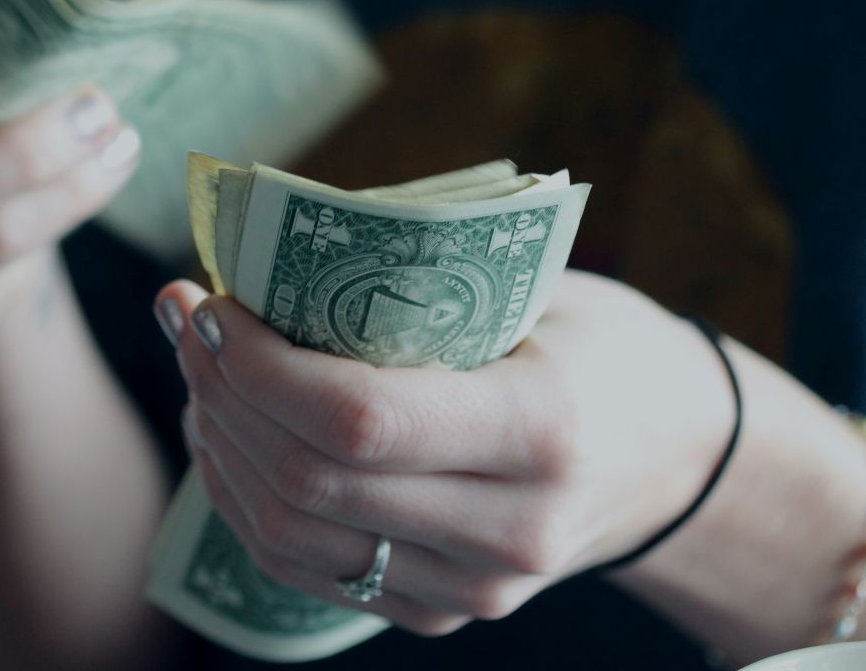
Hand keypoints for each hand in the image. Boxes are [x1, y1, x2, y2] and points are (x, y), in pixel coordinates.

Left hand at [158, 271, 733, 636]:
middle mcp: (509, 529)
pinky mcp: (443, 613)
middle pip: (309, 481)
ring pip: (291, 536)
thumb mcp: (538, 291)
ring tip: (199, 371)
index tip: (212, 302)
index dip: (259, 365)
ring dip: (220, 446)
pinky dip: (247, 500)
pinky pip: (308, 570)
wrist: (679, 457)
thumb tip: (266, 251)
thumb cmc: (601, 345)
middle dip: (222, 393)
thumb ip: (419, 282)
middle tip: (186, 319)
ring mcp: (475, 588)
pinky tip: (228, 433)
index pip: (359, 419)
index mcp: (541, 429)